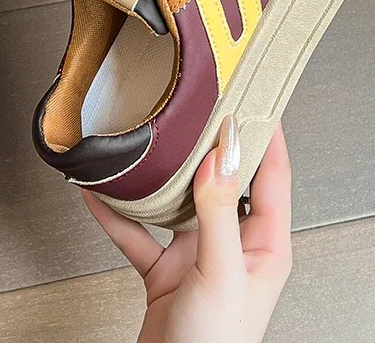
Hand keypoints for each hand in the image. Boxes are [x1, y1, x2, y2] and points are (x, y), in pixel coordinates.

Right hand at [83, 117, 291, 342]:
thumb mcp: (220, 273)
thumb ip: (219, 214)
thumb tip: (220, 158)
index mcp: (264, 245)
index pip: (273, 176)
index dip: (266, 136)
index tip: (255, 99)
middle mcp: (234, 244)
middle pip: (225, 180)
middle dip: (211, 146)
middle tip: (202, 109)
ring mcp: (198, 255)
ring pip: (179, 202)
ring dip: (160, 178)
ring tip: (150, 146)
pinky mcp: (166, 270)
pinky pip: (138, 233)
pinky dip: (118, 215)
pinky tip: (101, 196)